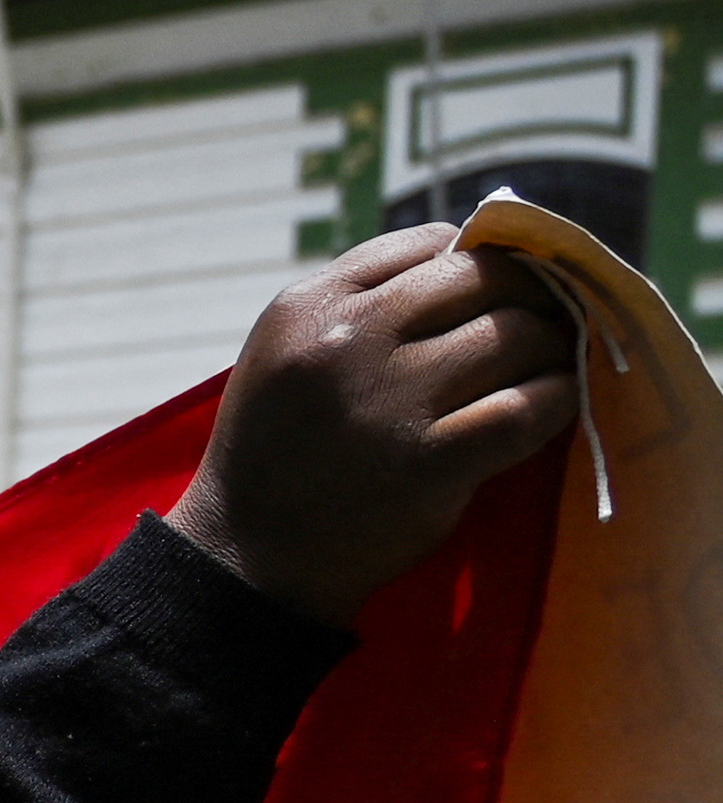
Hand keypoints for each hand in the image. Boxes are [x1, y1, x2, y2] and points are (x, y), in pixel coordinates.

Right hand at [169, 227, 581, 622]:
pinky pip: (529, 406)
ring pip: (519, 335)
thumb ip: (359, 305)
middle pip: (484, 278)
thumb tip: (473, 257)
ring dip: (550, 350)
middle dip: (526, 298)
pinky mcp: (430, 462)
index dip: (478, 259)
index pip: (427, 244)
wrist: (246, 558)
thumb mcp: (288, 355)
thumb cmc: (278, 453)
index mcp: (306, 306)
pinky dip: (557, 400)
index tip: (493, 293)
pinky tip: (552, 407)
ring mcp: (389, 401)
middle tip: (537, 328)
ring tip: (544, 371)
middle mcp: (346, 341)